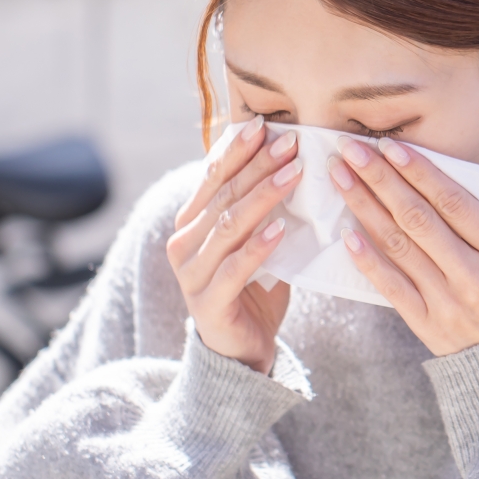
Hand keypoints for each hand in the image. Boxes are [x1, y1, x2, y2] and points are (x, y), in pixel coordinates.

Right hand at [167, 119, 302, 373]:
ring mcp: (191, 274)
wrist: (241, 352)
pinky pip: (236, 267)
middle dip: (258, 166)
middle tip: (290, 143)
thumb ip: (261, 210)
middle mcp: (184, 244)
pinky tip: (281, 228)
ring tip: (294, 174)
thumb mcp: (256, 243)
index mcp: (191, 223)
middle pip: (224, 195)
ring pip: (229, 225)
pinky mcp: (208, 302)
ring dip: (263, 196)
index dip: (238, 151)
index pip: (214, 177)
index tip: (266, 126)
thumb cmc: (253, 291)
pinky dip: (259, 246)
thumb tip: (292, 164)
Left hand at [328, 136, 478, 355]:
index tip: (390, 146)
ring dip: (365, 207)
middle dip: (382, 180)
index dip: (420, 172)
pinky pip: (391, 286)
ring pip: (399, 246)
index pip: (455, 203)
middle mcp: (475, 276)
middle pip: (419, 219)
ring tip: (341, 177)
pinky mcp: (427, 324)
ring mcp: (448, 302)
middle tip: (352, 150)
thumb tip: (451, 183)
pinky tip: (346, 232)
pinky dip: (367, 258)